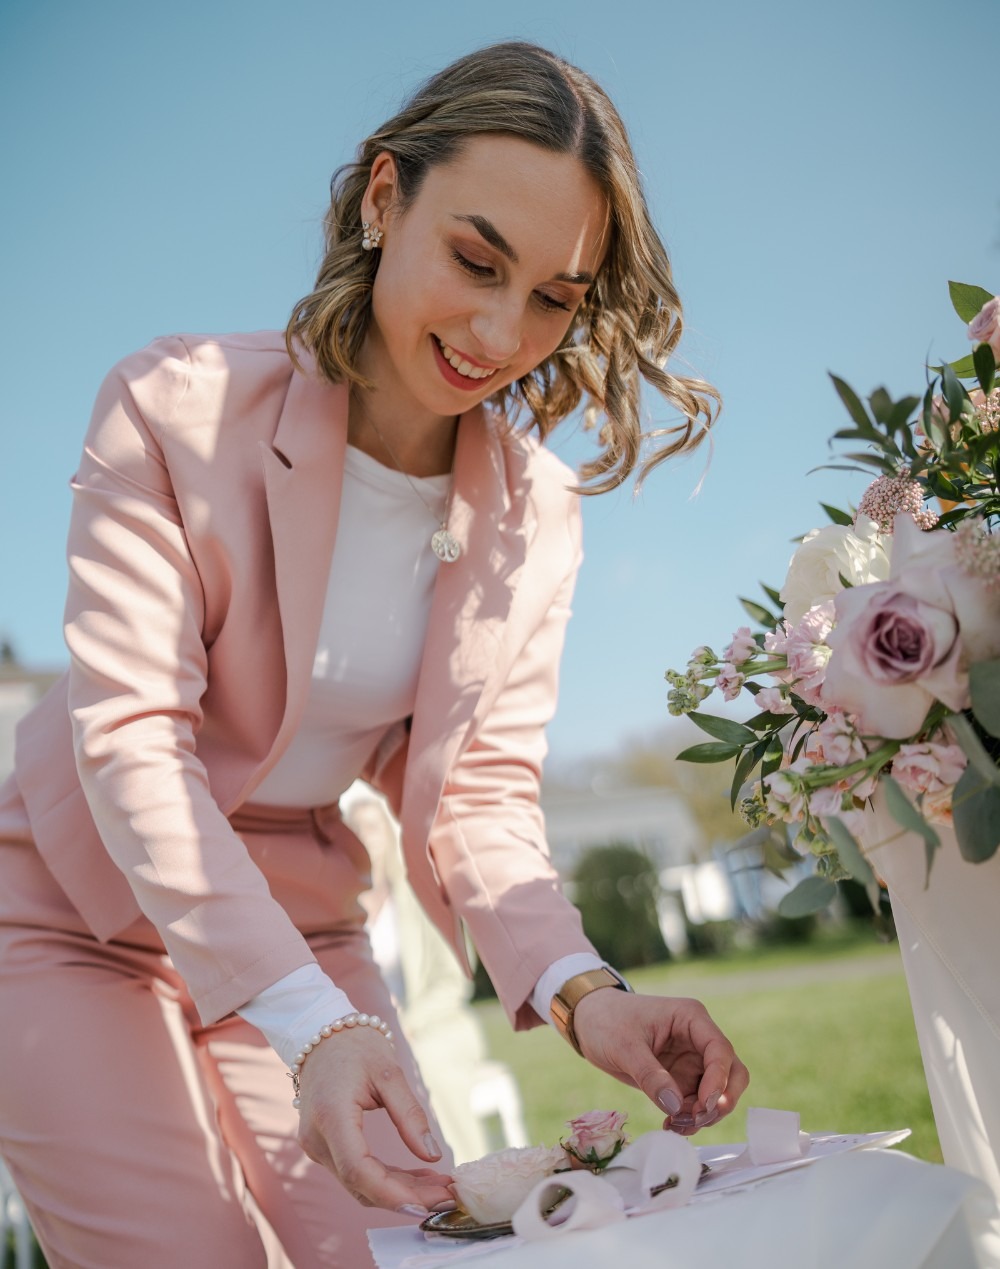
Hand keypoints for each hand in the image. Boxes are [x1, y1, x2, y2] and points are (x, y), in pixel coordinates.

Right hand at [295, 1025, 453, 1214]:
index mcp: (330, 1116)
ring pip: (359, 1184)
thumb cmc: (355, 1047)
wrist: (321, 1036)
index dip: (392, 1193)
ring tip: (438, 1187)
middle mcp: (317, 1139)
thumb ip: (410, 1114)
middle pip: (360, 1184)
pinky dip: (385, 1179)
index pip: (357, 1169)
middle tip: (447, 1195)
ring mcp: (316, 1146)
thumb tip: (432, 1155)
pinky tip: (417, 1177)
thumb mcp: (389, 1071)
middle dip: (405, 1196)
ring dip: (398, 1190)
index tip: (427, 1202)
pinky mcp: (324, 1148)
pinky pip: (355, 1173)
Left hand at [571, 989, 749, 1134]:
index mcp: (691, 1018)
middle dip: (720, 1100)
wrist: (589, 1021)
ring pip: (717, 1094)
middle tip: (696, 1119)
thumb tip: (676, 1107)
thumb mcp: (625, 1047)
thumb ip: (651, 1076)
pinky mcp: (681, 1078)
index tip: (702, 1106)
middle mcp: (698, 1039)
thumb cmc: (607, 1021)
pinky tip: (671, 1124)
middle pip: (732, 1073)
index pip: (720, 1050)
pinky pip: (697, 1103)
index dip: (718, 1081)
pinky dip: (690, 1118)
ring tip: (674, 1125)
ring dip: (703, 1114)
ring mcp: (692, 1060)